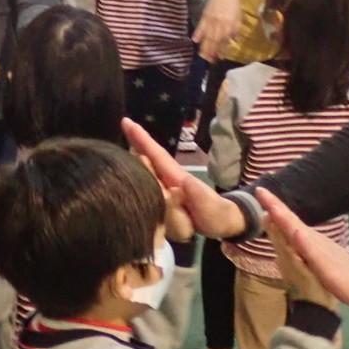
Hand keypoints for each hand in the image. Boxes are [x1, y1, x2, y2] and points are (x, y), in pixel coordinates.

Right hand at [123, 118, 244, 238]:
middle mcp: (169, 180)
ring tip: (128, 143)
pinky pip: (147, 189)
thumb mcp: (210, 209)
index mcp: (178, 179)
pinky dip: (139, 177)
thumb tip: (184, 182)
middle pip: (150, 160)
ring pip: (148, 175)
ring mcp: (166, 189)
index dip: (142, 140)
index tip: (127, 122)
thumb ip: (198, 197)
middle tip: (124, 128)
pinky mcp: (163, 202)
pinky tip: (130, 176)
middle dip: (137, 145)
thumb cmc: (217, 216)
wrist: (223, 227)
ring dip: (140, 157)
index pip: (157, 156)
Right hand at [193, 0, 241, 61]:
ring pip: (208, 37)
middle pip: (215, 42)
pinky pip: (201, 26)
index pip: (225, 42)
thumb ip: (236, 30)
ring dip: (205, 47)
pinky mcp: (205, 15)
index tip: (220, 58)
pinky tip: (195, 40)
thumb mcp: (238, 16)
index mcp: (230, 26)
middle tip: (209, 61)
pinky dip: (198, 33)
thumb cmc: (233, 2)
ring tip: (202, 55)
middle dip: (212, 52)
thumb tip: (234, 41)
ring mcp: (212, 21)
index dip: (223, 51)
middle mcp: (221, 25)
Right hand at [257, 188, 348, 306]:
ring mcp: (314, 242)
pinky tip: (288, 228)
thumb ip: (309, 249)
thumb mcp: (325, 267)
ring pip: (292, 224)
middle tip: (259, 191)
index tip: (260, 191)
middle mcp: (309, 237)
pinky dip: (288, 226)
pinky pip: (297, 233)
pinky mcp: (317, 249)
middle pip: (289, 218)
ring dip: (279, 214)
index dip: (274, 206)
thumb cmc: (344, 278)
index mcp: (308, 240)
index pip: (288, 220)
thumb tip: (294, 230)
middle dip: (274, 205)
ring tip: (267, 206)